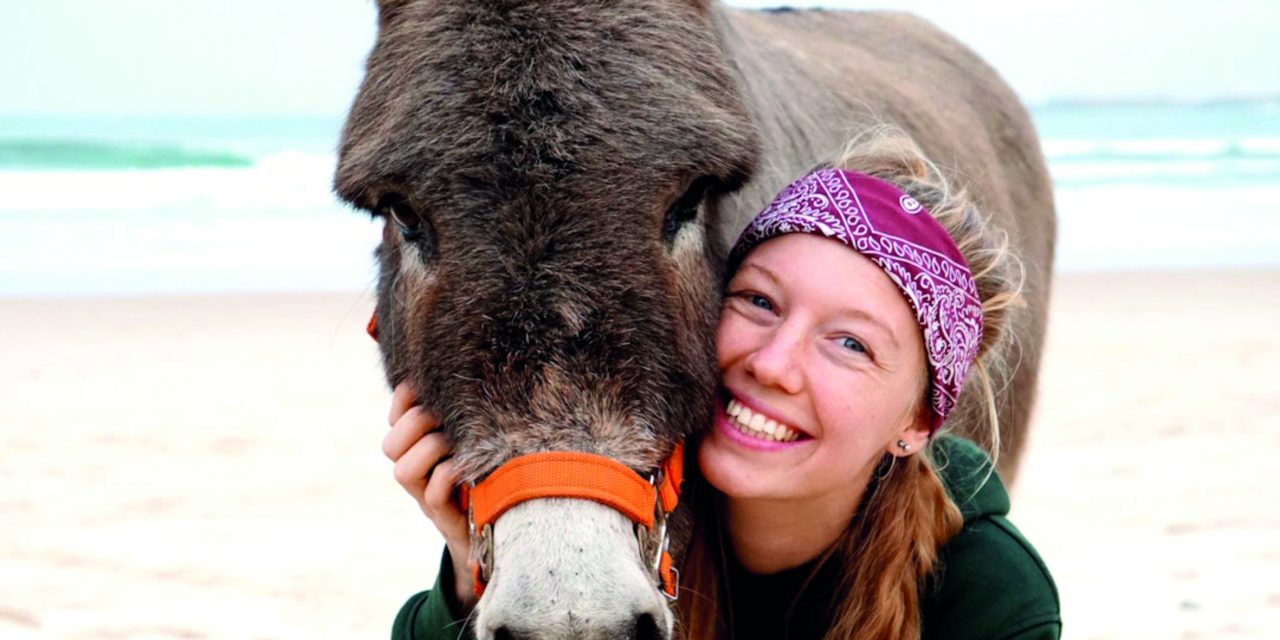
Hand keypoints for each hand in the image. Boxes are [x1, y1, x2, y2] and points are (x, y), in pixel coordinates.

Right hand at [382, 382, 475, 608]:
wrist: (503, 528)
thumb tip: (470, 374)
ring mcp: (428, 499)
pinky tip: (468, 465)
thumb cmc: (494, 473)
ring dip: (429, 448)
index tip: (425, 384)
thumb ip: (469, 413)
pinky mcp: (447, 520)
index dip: (405, 399)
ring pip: (403, 471)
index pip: (395, 419)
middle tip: (446, 415)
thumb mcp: (479, 438)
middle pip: (391, 446)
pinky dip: (447, 475)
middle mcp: (418, 475)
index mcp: (420, 450)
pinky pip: (433, 496)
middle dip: (416, 422)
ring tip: (456, 441)